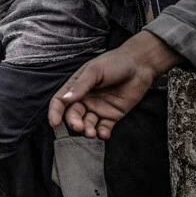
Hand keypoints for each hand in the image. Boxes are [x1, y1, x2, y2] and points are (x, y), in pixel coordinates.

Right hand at [48, 30, 182, 138]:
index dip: (55, 112)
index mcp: (76, 87)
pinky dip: (102, 134)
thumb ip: (80, 85)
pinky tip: (103, 134)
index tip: (54, 123)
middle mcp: (85, 100)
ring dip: (87, 131)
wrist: (141, 65)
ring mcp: (98, 109)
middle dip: (74, 123)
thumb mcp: (95, 70)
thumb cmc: (116, 62)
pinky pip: (103, 128)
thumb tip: (65, 99)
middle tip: (79, 127)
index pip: (60, 102)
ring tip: (91, 133)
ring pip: (87, 124)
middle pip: (73, 115)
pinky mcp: (112, 116)